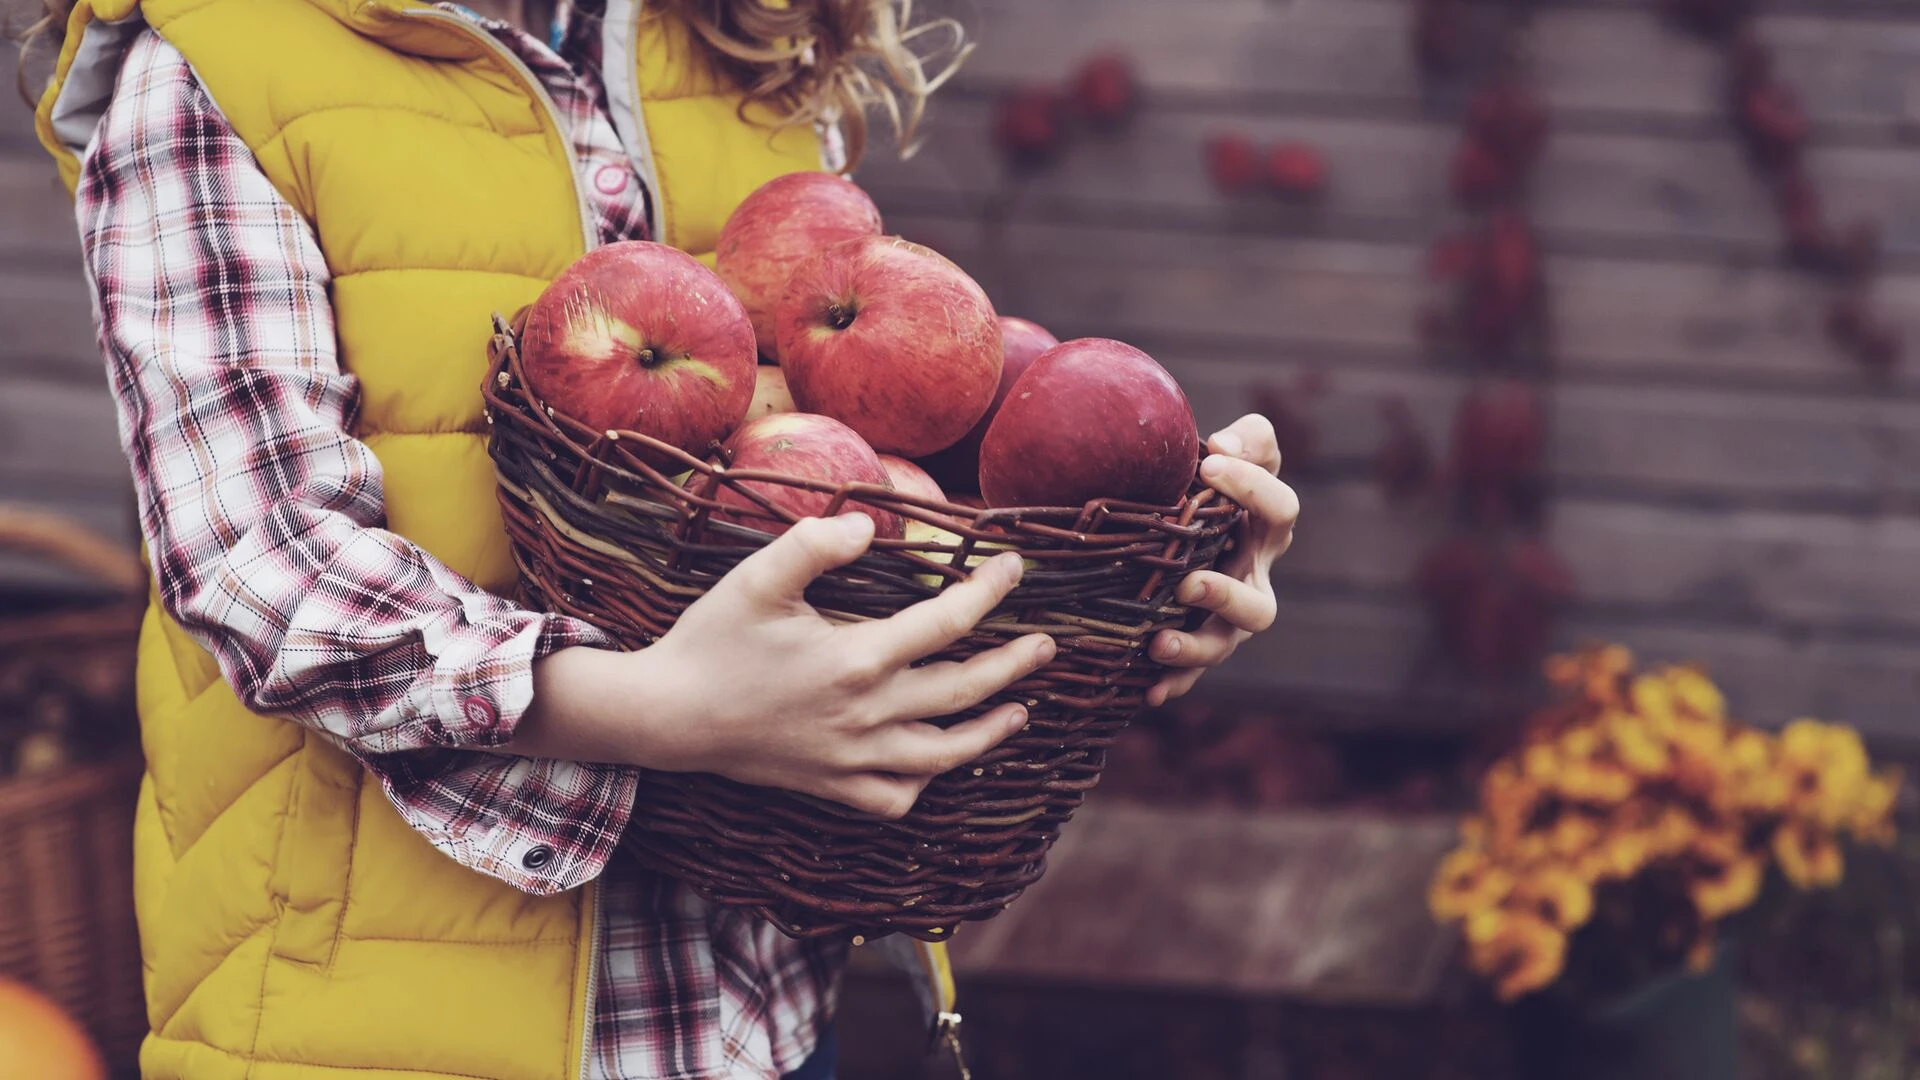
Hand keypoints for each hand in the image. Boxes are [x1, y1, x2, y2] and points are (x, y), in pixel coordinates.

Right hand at [517, 514, 1054, 818]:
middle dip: (1014, 666)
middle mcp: (866, 715)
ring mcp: (851, 758)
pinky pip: (894, 797)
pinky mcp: (830, 786)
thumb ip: (815, 542)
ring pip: (942, 754)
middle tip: (1046, 646)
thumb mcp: (757, 577)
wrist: (666, 716)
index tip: (1016, 568)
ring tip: (1020, 712)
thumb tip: (871, 527)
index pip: (948, 622)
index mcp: (857, 658)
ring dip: (989, 733)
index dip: (989, 591)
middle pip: (963, 690)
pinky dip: (922, 783)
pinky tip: (935, 762)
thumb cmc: (712, 640)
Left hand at [1146, 414, 1298, 706]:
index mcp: (1266, 529)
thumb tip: (1223, 445)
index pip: (1279, 510)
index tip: (1209, 463)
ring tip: (1158, 643)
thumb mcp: (1232, 450)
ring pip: (1224, 644)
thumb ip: (1247, 438)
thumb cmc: (1208, 476)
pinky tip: (1149, 692)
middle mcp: (1252, 578)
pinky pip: (1190, 671)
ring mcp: (1225, 616)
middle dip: (1226, 598)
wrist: (1175, 511)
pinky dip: (1174, 683)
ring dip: (1194, 648)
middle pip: (1260, 605)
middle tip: (1188, 584)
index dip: (1252, 488)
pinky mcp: (1196, 636)